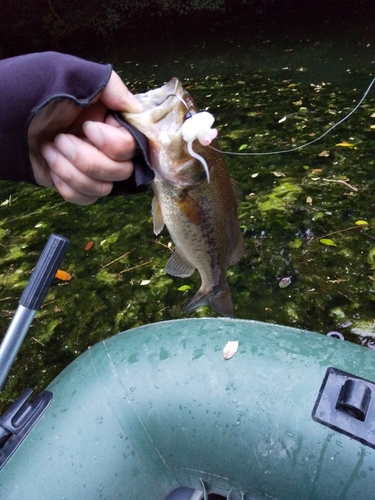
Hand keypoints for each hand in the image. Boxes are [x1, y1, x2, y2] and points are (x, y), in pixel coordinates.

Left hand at [28, 71, 141, 204]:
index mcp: (110, 118)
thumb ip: (111, 85)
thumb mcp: (73, 74)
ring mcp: (91, 166)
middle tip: (60, 139)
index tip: (89, 129)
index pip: (134, 144)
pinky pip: (87, 198)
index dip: (115, 144)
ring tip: (50, 149)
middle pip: (122, 170)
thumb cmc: (32, 90)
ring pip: (104, 188)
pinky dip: (68, 186)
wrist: (0, 118)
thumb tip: (137, 110)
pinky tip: (51, 168)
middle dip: (89, 159)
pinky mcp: (75, 183)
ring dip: (73, 171)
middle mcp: (106, 144)